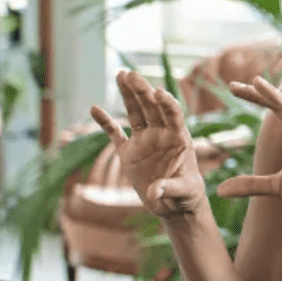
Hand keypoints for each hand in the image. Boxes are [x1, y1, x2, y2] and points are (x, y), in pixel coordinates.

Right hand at [89, 70, 206, 219]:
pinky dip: (105, 123)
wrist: (175, 206)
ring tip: (121, 75)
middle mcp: (162, 135)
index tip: (158, 92)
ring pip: (135, 113)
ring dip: (128, 95)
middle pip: (152, 108)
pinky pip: (115, 134)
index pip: (174, 115)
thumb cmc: (186, 196)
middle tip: (131, 74)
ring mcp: (145, 141)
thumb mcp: (184, 192)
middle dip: (142, 91)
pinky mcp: (129, 153)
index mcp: (179, 139)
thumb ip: (170, 187)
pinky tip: (94, 109)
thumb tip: (153, 192)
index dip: (167, 103)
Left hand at [216, 76, 281, 226]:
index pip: (275, 110)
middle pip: (281, 105)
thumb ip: (251, 184)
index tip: (233, 87)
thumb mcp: (277, 186)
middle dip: (258, 93)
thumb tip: (220, 190)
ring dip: (276, 97)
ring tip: (257, 82)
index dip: (255, 97)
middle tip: (232, 85)